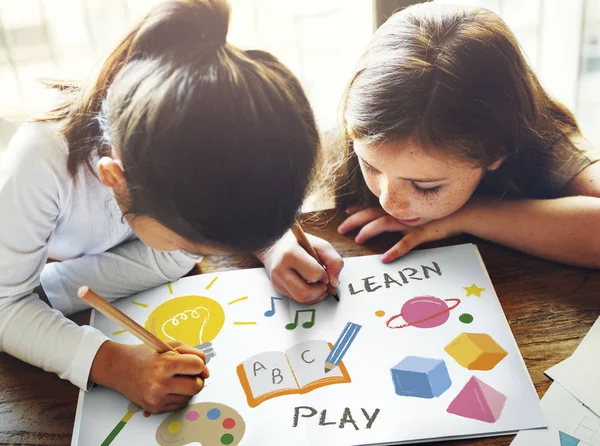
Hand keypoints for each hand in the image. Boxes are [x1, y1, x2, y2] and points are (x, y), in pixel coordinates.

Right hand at [91, 340, 208, 413]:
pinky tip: (169, 387)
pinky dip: (179, 395)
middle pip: (196, 386)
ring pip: (189, 396)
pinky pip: (179, 404)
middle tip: (188, 373)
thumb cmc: (147, 355)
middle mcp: (159, 384)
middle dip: (197, 379)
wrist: (121, 368)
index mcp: (164, 364)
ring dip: (187, 387)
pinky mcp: (155, 408)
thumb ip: (193, 354)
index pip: (196, 366)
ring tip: (174, 378)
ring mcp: (156, 398)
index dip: (199, 364)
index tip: (193, 363)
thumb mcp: (170, 345)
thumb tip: (206, 372)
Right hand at [256, 229, 343, 303]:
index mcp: (290, 254)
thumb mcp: (320, 245)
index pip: (313, 274)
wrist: (277, 245)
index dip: (324, 276)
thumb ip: (333, 260)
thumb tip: (334, 282)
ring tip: (319, 286)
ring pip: (300, 299)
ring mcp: (277, 281)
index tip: (325, 272)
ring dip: (315, 296)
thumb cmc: (300, 244)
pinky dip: (309, 297)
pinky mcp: (278, 288)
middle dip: (319, 291)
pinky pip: (297, 300)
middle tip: (323, 283)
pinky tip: (311, 287)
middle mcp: (280, 269)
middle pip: (304, 293)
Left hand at [338, 206, 464, 262]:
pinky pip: (405, 243)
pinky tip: (385, 258)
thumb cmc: (436, 215)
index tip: (344, 213)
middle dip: (354, 221)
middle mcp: (400, 213)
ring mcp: (410, 222)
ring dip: (369, 230)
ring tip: (358, 239)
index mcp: (398, 209)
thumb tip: (381, 218)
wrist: (461, 213)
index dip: (357, 210)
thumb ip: (399, 215)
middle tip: (341, 229)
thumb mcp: (415, 213)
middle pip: (371, 214)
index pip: (372, 207)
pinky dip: (394, 250)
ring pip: (384, 224)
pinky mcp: (421, 233)